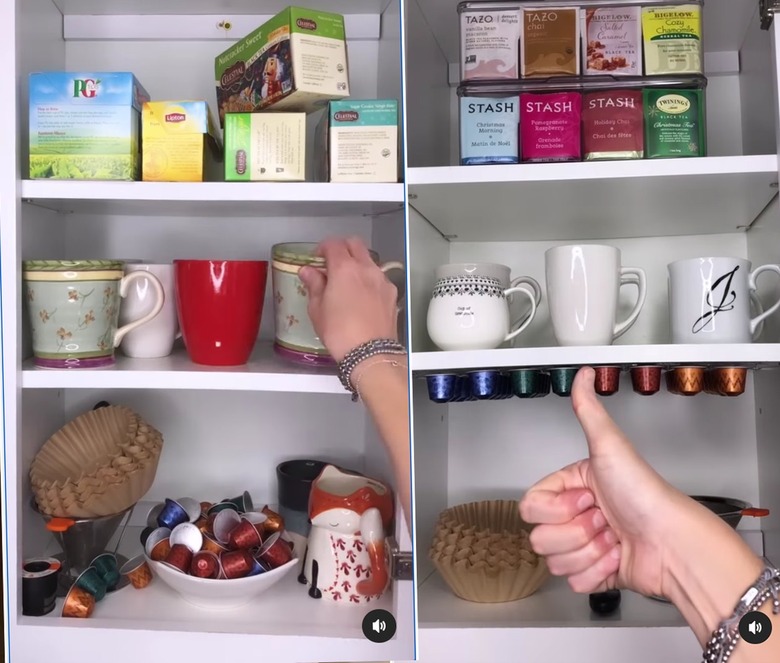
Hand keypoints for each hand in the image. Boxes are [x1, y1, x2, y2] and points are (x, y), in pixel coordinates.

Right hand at [298, 237, 398, 362]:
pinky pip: (379, 277)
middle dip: (342, 248)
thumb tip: (308, 271)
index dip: (322, 248)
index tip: (317, 259)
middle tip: (332, 263)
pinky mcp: (392, 293)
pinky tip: (362, 296)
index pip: (333, 244)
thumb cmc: (339, 332)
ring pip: (369, 260)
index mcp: (344, 268)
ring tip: (347, 282)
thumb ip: (314, 285)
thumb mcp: (317, 309)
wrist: (370, 353)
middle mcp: (366, 268)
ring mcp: (382, 280)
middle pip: (355, 244)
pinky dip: (369, 279)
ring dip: (357, 263)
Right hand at [519, 367, 709, 598]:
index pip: (531, 506)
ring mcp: (584, 546)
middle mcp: (576, 515)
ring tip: (614, 538)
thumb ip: (588, 410)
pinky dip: (597, 573)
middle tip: (604, 518)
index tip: (587, 496)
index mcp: (572, 487)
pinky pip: (573, 582)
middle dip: (575, 531)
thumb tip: (584, 373)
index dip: (556, 507)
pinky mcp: (595, 574)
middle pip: (540, 536)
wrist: (672, 543)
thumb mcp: (611, 447)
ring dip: (588, 552)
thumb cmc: (645, 495)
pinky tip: (617, 559)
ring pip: (555, 560)